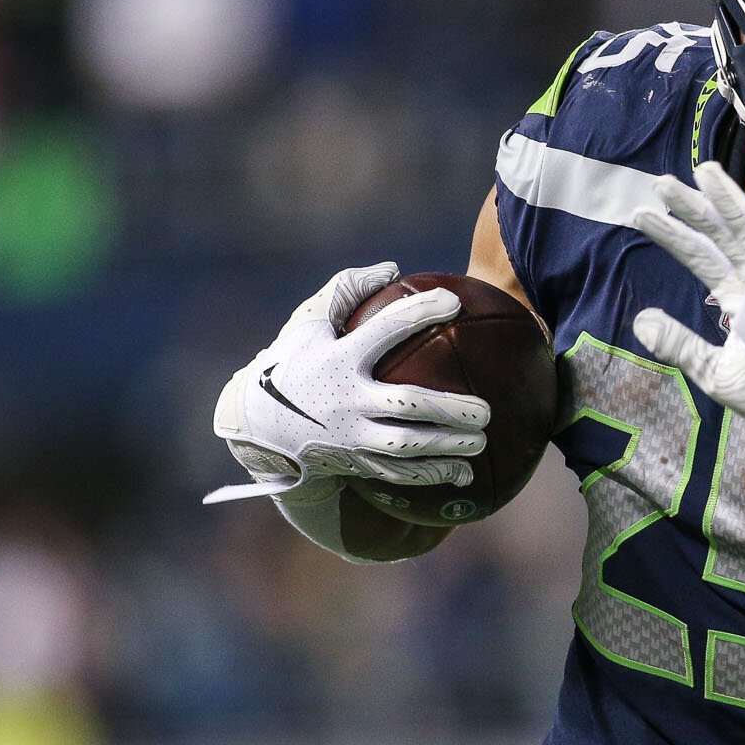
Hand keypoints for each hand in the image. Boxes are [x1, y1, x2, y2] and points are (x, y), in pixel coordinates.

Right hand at [206, 263, 489, 502]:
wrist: (259, 425)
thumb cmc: (294, 362)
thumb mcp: (308, 323)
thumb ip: (346, 290)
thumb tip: (391, 269)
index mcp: (337, 360)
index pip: (385, 331)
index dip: (419, 313)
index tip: (454, 301)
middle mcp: (346, 401)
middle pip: (407, 405)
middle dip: (449, 407)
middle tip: (485, 408)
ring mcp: (350, 436)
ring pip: (407, 446)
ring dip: (449, 445)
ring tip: (483, 438)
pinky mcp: (355, 462)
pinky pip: (399, 474)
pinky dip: (433, 475)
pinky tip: (466, 474)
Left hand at [630, 162, 744, 445]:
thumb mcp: (713, 372)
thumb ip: (679, 344)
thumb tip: (641, 320)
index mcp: (736, 300)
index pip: (699, 258)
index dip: (672, 235)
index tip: (641, 214)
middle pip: (718, 237)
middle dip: (692, 208)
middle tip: (662, 181)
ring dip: (727, 202)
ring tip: (704, 170)